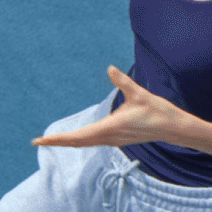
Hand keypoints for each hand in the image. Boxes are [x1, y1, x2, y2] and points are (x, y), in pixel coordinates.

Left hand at [36, 64, 177, 149]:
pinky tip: (75, 140)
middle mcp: (109, 137)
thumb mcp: (139, 94)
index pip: (77, 137)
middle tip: (37, 142)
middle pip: (77, 142)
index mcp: (110, 128)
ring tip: (51, 141)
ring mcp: (113, 140)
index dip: (58, 139)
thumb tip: (110, 68)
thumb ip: (123, 82)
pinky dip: (80, 141)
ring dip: (68, 142)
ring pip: (85, 143)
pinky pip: (93, 142)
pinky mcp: (117, 139)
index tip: (41, 141)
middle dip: (57, 142)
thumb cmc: (158, 111)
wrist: (174, 129)